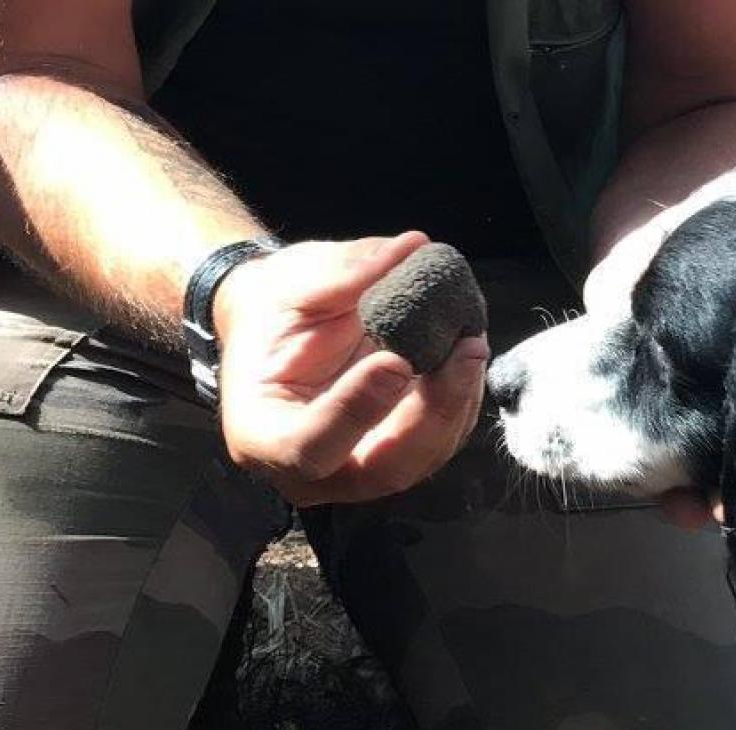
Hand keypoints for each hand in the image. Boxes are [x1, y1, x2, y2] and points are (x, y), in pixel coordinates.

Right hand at [214, 233, 489, 505]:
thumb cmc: (271, 312)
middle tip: (465, 350)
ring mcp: (363, 472)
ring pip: (424, 457)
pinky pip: (441, 439)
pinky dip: (461, 396)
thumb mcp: (290, 286)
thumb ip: (343, 275)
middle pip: (385, 469)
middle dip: (434, 412)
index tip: (396, 361)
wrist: (276, 332)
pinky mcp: (401, 455)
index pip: (310, 447)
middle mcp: (316, 474)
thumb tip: (412, 249)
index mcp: (265, 438)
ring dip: (458, 401)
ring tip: (471, 341)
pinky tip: (467, 352)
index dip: (356, 410)